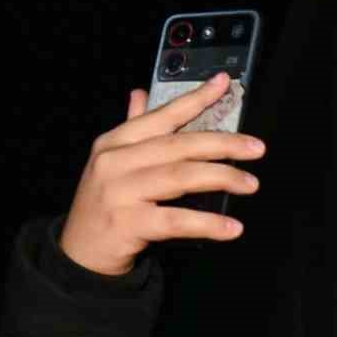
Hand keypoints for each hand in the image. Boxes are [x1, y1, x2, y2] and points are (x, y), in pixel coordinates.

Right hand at [59, 73, 265, 275]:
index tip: (224, 84)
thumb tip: (140, 94)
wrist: (81, 252)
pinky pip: (176, 220)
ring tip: (250, 184)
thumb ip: (132, 129)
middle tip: (256, 148)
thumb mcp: (113, 163)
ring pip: (181, 177)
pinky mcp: (128, 223)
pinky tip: (232, 227)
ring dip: (222, 178)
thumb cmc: (105, 205)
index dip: (195, 99)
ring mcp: (120, 192)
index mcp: (115, 142)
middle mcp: (116, 162)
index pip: (162, 116)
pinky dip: (207, 224)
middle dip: (222, 144)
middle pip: (178, 145)